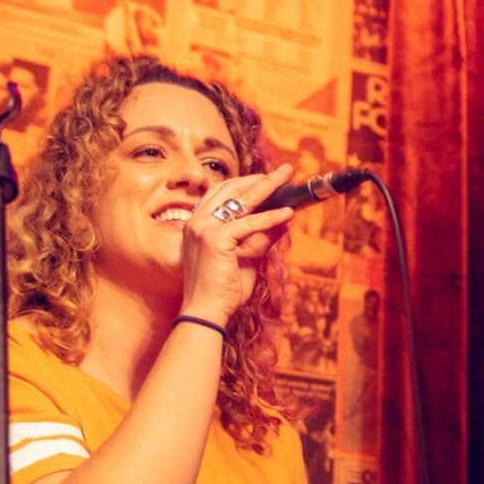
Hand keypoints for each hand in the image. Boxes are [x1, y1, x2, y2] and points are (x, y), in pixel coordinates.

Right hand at [179, 164, 294, 325]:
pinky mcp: (215, 239)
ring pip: (242, 201)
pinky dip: (270, 218)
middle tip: (284, 171)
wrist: (207, 313)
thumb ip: (261, 238)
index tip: (268, 178)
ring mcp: (203, 228)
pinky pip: (249, 224)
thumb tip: (284, 220)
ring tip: (286, 178)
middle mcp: (197, 221)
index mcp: (197, 224)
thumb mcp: (247, 258)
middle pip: (233, 190)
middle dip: (261, 179)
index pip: (223, 193)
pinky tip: (287, 213)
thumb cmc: (224, 290)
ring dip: (267, 187)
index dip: (247, 183)